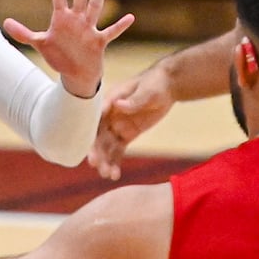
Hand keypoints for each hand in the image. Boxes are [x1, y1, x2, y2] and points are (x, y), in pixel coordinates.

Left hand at [5, 0, 134, 98]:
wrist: (76, 75)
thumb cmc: (59, 57)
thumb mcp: (40, 44)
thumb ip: (23, 33)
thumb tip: (4, 23)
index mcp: (61, 18)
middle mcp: (76, 19)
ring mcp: (88, 29)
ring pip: (96, 6)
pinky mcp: (98, 42)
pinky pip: (111, 32)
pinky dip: (120, 26)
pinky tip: (130, 17)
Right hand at [89, 66, 173, 180]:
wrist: (168, 86)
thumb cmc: (155, 83)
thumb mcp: (147, 90)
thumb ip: (133, 100)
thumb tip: (118, 104)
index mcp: (109, 102)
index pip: (95, 119)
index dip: (90, 134)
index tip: (89, 148)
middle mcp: (109, 115)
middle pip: (99, 136)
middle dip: (97, 152)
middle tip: (97, 166)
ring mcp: (117, 126)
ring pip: (107, 147)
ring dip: (106, 161)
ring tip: (108, 175)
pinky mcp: (127, 134)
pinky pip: (118, 150)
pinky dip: (115, 162)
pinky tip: (114, 175)